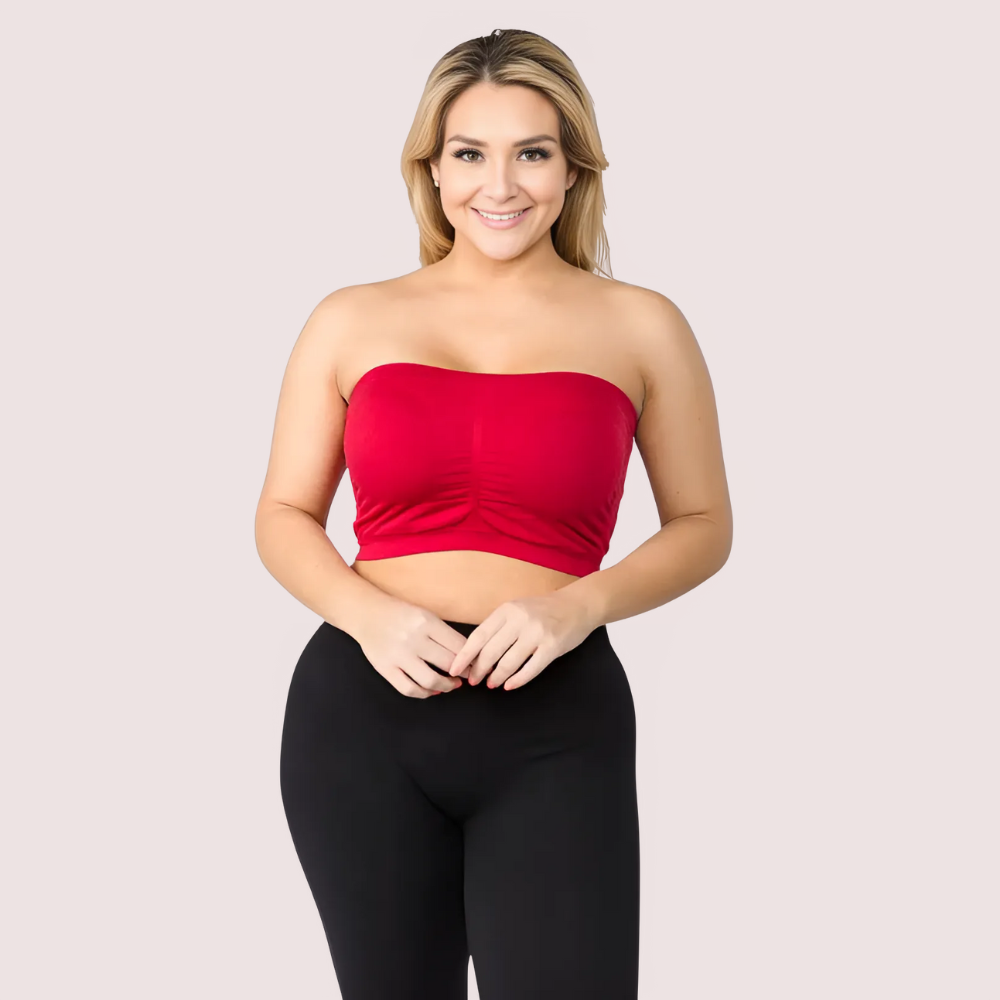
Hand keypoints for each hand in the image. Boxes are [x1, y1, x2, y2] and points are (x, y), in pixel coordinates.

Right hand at [352, 599, 468, 698]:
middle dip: (464, 672)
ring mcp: (398, 656)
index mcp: (426, 622)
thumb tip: (466, 655)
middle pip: (448, 663)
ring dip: (447, 686)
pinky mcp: (385, 669)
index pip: (458, 645)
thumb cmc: (400, 614)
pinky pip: (409, 689)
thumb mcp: (425, 615)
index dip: (471, 657)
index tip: (477, 663)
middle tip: (469, 675)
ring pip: (430, 679)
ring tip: (453, 684)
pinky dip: (424, 693)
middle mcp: (413, 639)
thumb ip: (444, 633)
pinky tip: (432, 690)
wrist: (367, 613)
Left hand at [447, 591, 598, 690]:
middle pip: (491, 651)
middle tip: (473, 681)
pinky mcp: (552, 646)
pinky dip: (517, 680)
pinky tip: (510, 685)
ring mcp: (537, 633)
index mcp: (507, 610)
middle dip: (479, 670)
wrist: (578, 605)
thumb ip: (499, 626)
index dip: (465, 655)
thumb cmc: (543, 609)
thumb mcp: (517, 609)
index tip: (454, 668)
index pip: (479, 635)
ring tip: (491, 684)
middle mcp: (520, 620)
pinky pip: (531, 669)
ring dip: (497, 677)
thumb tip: (476, 653)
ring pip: (509, 662)